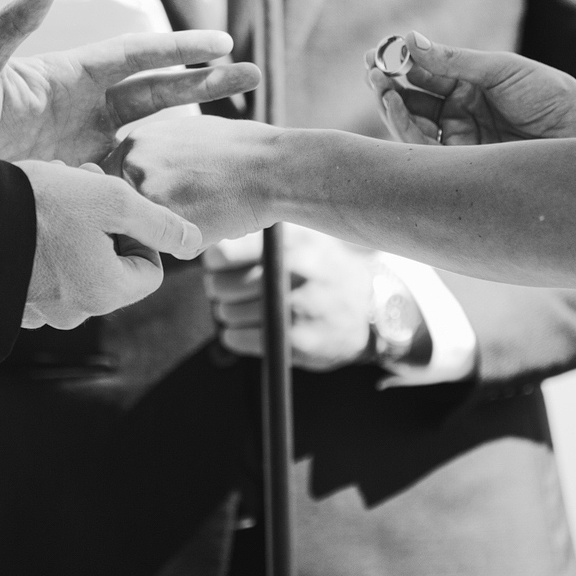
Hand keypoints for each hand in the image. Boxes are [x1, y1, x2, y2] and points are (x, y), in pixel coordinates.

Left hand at [0, 0, 261, 165]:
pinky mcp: (78, 178)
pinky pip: (128, 174)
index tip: (223, 44)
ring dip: (195, 125)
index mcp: (69, 75)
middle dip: (207, 81)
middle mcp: (85, 106)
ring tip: (242, 124)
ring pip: (153, 130)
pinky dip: (160, 175)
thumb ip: (11, 24)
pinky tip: (193, 183)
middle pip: (159, 89)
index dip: (180, 49)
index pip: (137, 57)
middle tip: (255, 75)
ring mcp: (84, 143)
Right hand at [18, 159, 202, 329]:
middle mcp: (74, 312)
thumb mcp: (112, 201)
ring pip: (76, 265)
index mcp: (105, 293)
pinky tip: (26, 219)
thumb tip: (194, 242)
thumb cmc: (39, 206)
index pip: (148, 268)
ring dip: (73, 230)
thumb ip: (160, 223)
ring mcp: (39, 310)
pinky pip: (42, 273)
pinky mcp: (10, 300)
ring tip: (49, 198)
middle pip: (112, 266)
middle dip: (102, 225)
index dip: (137, 231)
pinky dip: (42, 246)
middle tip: (80, 190)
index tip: (110, 206)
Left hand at [110, 112, 280, 245]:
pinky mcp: (166, 224)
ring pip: (146, 231)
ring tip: (208, 210)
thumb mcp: (186, 135)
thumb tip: (136, 176)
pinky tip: (217, 223)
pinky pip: (169, 249)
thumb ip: (155, 155)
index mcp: (135, 141)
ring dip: (171, 231)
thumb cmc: (239, 151)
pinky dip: (192, 245)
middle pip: (124, 209)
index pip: (112, 183)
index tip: (166, 197)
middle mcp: (133, 165)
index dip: (137, 197)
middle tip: (193, 204)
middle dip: (151, 216)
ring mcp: (147, 195)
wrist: (272, 168)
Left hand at [203, 226, 380, 371]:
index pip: (223, 252)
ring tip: (250, 306)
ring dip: (229, 312)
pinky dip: (236, 334)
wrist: (368, 311)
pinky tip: (254, 326)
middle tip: (234, 287)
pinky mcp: (295, 342)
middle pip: (219, 285)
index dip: (215, 261)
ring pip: (226, 313)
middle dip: (220, 288)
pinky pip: (237, 338)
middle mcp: (295, 271)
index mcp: (293, 240)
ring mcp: (297, 308)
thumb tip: (207, 236)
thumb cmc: (322, 267)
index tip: (221, 264)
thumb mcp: (303, 236)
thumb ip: (261, 233)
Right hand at [366, 31, 575, 146]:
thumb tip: (410, 40)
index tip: (378, 50)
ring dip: (391, 106)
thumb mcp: (501, 70)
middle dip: (387, 84)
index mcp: (469, 85)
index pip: (424, 72)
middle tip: (371, 69)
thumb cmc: (551, 96)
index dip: (399, 61)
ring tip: (380, 85)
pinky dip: (405, 130)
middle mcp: (459, 112)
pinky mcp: (462, 163)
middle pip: (412, 99)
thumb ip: (454, 60)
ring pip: (412, 125)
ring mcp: (459, 138)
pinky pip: (425, 150)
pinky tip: (396, 108)